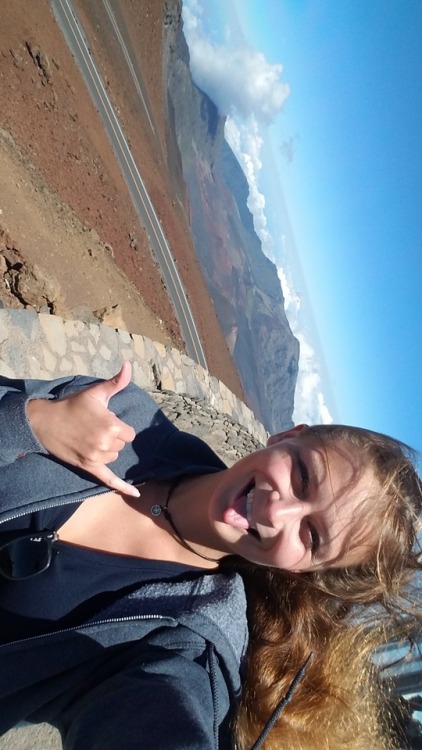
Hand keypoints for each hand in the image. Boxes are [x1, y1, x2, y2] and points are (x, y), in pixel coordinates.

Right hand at [27, 362, 139, 496]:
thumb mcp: (96, 392)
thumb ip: (116, 382)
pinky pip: (109, 480)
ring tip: (90, 438)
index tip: (105, 421)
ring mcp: (96, 457)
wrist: (46, 421)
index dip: (119, 427)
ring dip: (108, 450)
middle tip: (94, 428)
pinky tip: (136, 494)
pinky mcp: (88, 467)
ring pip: (114, 457)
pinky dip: (123, 487)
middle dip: (112, 437)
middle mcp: (106, 444)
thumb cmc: (73, 405)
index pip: (129, 433)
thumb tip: (129, 365)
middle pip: (122, 445)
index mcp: (111, 425)